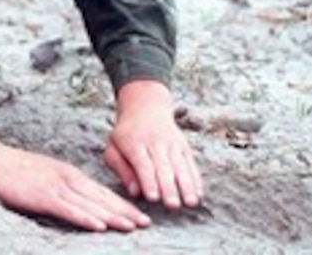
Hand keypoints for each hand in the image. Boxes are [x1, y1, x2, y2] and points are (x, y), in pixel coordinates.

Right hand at [0, 128, 150, 231]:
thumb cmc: (17, 169)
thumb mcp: (47, 173)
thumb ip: (65, 185)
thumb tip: (82, 199)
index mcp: (69, 173)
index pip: (101, 191)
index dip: (122, 203)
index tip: (140, 214)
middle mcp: (67, 179)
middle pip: (101, 197)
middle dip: (125, 211)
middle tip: (146, 223)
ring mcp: (56, 187)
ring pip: (90, 204)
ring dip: (112, 216)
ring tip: (132, 226)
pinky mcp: (43, 196)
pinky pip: (68, 209)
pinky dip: (85, 217)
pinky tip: (99, 226)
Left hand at [104, 80, 202, 208]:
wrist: (145, 107)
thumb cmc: (125, 135)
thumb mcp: (113, 148)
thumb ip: (121, 169)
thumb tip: (134, 192)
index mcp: (133, 143)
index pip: (142, 164)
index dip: (148, 181)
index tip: (153, 198)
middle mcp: (154, 142)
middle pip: (163, 167)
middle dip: (168, 187)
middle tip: (172, 205)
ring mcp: (171, 143)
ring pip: (180, 166)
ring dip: (186, 186)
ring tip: (190, 203)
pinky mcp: (183, 146)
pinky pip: (190, 164)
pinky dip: (195, 179)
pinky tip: (198, 194)